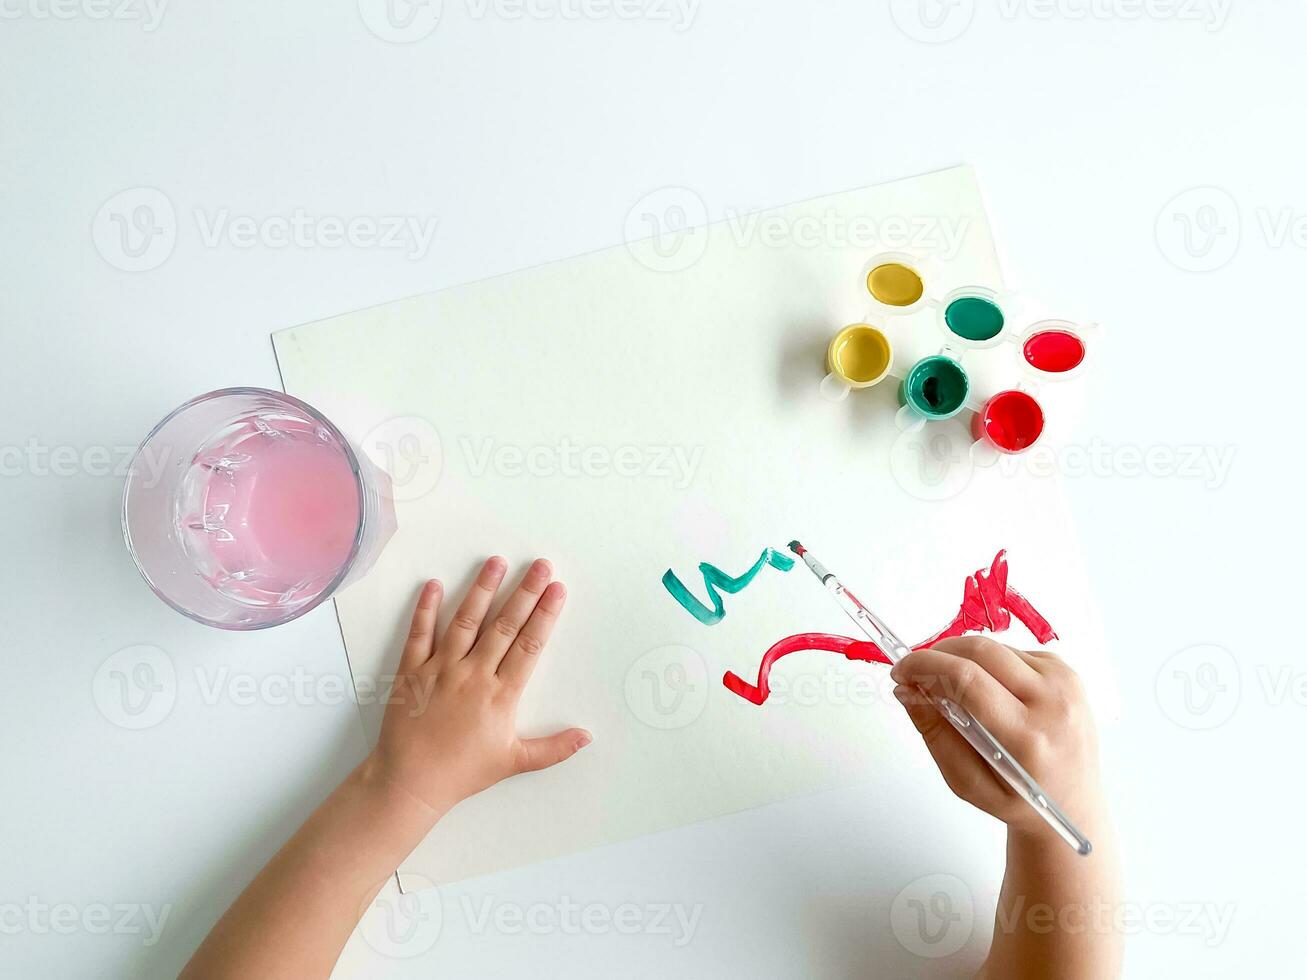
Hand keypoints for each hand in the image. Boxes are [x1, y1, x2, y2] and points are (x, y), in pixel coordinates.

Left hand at [368, 556, 591, 816]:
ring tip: (497, 562)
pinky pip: (419, 634)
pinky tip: (434, 585)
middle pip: (504, 626)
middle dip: (525, 592)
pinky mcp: (412, 672)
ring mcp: (441, 670)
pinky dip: (425, 609)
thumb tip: (587, 736)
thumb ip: (554, 748)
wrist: (410, 782)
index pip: (529, 646)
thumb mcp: (514, 762)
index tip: (558, 590)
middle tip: (540, 565)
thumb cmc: (463, 773)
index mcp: (501, 695)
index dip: (545, 615)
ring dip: (483, 590)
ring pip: (465, 622)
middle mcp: (473, 675)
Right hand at [890, 636, 1102, 837]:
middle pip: (980, 650)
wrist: (1074, 806)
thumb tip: (907, 690)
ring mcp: (1065, 684)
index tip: (901, 671)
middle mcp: (1053, 703)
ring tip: (954, 690)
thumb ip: (934, 734)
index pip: (967, 680)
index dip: (926, 666)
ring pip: (995, 648)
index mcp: (1029, 738)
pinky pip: (1013, 653)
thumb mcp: (966, 783)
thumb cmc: (1019, 801)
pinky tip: (990, 692)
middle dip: (938, 653)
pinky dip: (989, 666)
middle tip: (916, 672)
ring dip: (964, 660)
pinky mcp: (1067, 673)